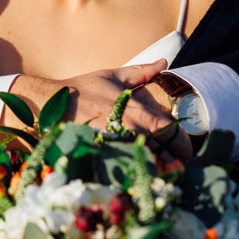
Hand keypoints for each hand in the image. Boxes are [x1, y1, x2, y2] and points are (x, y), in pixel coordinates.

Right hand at [6, 60, 192, 161]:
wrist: (53, 104)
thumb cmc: (85, 89)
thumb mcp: (114, 76)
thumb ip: (142, 72)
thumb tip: (164, 62)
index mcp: (139, 114)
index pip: (175, 136)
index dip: (185, 146)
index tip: (184, 150)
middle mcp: (132, 133)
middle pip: (167, 157)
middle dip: (174, 163)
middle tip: (173, 164)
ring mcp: (118, 149)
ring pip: (149, 169)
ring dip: (156, 171)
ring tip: (156, 170)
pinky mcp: (104, 159)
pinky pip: (127, 174)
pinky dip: (134, 176)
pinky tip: (134, 174)